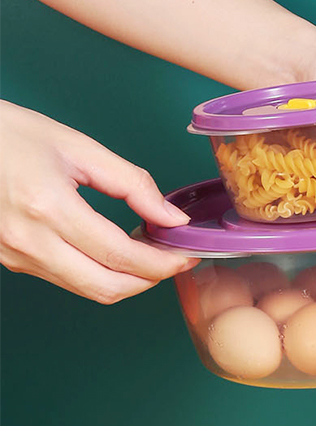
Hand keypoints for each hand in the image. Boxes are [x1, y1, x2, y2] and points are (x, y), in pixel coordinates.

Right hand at [0, 100, 196, 304]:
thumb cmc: (6, 133)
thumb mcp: (75, 146)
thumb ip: (132, 184)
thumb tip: (172, 218)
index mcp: (47, 207)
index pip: (122, 256)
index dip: (163, 263)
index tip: (186, 254)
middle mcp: (29, 240)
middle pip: (108, 287)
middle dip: (150, 280)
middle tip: (173, 260)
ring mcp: (16, 256)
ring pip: (88, 290)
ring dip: (126, 279)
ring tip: (147, 253)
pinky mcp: (10, 261)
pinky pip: (67, 279)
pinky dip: (99, 272)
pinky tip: (113, 250)